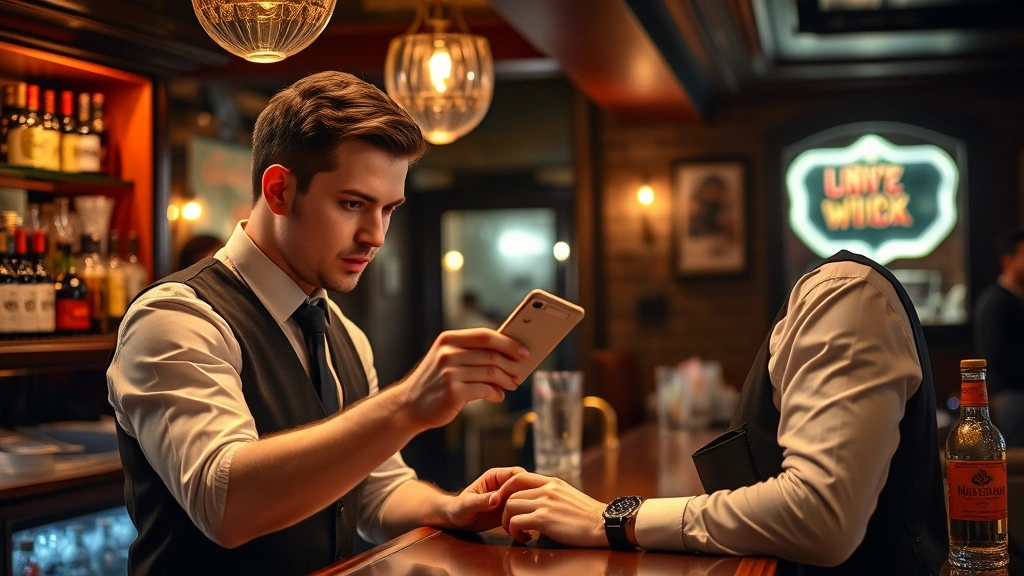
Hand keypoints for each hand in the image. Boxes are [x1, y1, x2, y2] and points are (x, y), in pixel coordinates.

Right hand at [398, 329, 527, 430]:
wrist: (408, 405)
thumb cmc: (435, 381)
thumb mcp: (447, 358)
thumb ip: (472, 353)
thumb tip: (508, 354)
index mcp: (448, 339)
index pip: (485, 335)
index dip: (508, 342)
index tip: (524, 351)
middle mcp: (448, 353)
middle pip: (492, 355)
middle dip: (511, 365)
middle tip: (519, 373)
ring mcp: (449, 373)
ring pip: (491, 373)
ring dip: (507, 380)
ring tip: (511, 385)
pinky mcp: (453, 392)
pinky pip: (485, 390)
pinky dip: (496, 393)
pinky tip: (498, 396)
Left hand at [444, 466, 525, 532]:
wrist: (456, 521)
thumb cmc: (458, 509)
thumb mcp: (468, 505)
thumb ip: (481, 501)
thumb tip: (497, 498)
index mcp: (495, 477)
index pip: (516, 474)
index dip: (524, 483)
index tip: (527, 496)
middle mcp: (504, 486)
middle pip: (526, 485)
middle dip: (532, 495)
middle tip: (534, 509)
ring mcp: (508, 498)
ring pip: (527, 498)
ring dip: (531, 507)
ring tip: (533, 518)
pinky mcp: (510, 510)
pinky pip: (522, 511)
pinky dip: (527, 517)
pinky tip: (529, 526)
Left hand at [500, 472, 607, 547]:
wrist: (604, 524)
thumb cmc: (588, 515)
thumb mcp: (568, 495)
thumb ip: (552, 494)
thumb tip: (538, 501)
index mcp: (552, 482)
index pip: (517, 477)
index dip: (505, 490)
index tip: (505, 504)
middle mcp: (546, 489)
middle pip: (510, 493)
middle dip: (505, 511)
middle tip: (512, 524)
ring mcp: (545, 503)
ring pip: (509, 507)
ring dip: (508, 523)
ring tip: (519, 532)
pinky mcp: (544, 519)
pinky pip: (516, 522)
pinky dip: (515, 532)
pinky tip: (526, 538)